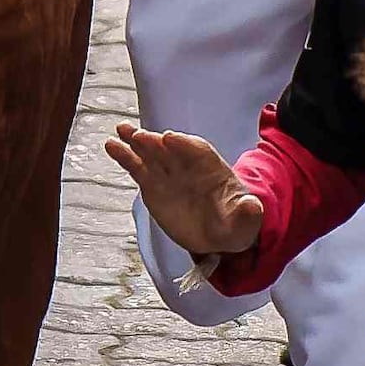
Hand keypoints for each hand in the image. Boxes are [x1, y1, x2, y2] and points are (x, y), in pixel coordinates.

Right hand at [104, 124, 261, 258]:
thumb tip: (253, 207)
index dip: (185, 145)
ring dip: (137, 142)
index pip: (198, 152)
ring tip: (120, 132)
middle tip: (139, 135)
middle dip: (157, 142)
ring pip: (151, 154)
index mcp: (212, 169)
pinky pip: (138, 168)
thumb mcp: (245, 221)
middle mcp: (188, 166)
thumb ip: (246, 212)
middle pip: (171, 150)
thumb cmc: (234, 222)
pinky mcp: (153, 185)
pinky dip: (125, 157)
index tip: (171, 138)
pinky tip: (112, 146)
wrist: (220, 233)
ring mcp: (169, 174)